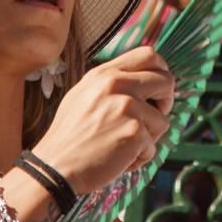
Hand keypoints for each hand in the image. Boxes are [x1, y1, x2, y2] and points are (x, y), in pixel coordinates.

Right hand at [29, 47, 174, 194]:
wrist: (55, 166)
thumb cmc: (69, 137)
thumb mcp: (83, 96)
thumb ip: (111, 84)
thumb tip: (143, 80)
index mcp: (105, 74)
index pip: (148, 55)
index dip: (161, 70)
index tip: (159, 89)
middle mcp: (118, 85)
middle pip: (166, 81)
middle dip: (166, 101)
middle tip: (154, 118)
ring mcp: (128, 108)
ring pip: (162, 120)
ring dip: (148, 138)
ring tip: (123, 147)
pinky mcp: (135, 133)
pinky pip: (152, 147)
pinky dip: (139, 158)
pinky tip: (118, 160)